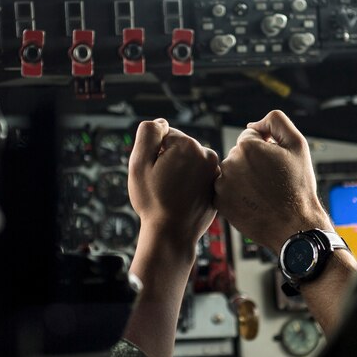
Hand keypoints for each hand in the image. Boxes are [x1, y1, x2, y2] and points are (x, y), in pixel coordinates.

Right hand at [128, 118, 219, 246]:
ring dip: (180, 172)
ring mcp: (216, 171)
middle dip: (168, 161)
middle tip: (163, 185)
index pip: (164, 135)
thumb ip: (148, 133)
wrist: (172, 234)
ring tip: (174, 193)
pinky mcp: (217, 185)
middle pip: (179, 148)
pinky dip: (190, 183)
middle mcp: (207, 154)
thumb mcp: (139, 163)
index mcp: (188, 145)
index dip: (154, 154)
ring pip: (190, 162)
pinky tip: (184, 199)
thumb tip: (161, 122)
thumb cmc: (153, 201)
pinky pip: (199, 176)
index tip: (155, 174)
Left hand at [215, 110, 332, 252]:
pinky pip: (226, 190)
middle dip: (252, 163)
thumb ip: (275, 121)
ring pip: (232, 172)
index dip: (266, 149)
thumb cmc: (298, 186)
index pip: (250, 137)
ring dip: (244, 178)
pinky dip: (237, 194)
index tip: (275, 165)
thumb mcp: (297, 144)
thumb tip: (252, 124)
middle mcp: (230, 163)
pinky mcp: (219, 202)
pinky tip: (254, 202)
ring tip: (263, 193)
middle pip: (239, 154)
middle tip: (271, 181)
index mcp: (246, 146)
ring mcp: (222, 184)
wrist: (294, 226)